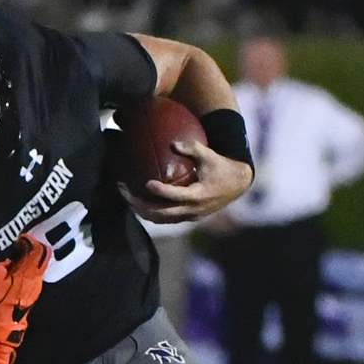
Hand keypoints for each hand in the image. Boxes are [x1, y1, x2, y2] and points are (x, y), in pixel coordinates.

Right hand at [0, 234, 49, 347]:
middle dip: (34, 247)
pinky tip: (19, 271)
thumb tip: (8, 260)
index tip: (21, 238)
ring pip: (40, 266)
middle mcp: (36, 279)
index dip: (28, 240)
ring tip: (20, 256)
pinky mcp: (34, 295)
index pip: (36, 248)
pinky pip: (36, 276)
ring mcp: (37, 288)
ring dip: (32, 259)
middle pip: (43, 256)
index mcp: (27, 271)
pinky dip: (30, 270)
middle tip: (23, 244)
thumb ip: (3, 263)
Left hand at [118, 139, 252, 223]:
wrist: (237, 185)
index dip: (161, 191)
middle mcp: (193, 210)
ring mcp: (189, 216)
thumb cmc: (222, 166)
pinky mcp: (188, 218)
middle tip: (125, 193)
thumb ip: (192, 148)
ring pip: (161, 219)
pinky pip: (166, 219)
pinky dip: (152, 213)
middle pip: (161, 213)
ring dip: (142, 211)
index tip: (146, 183)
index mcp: (198, 195)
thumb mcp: (209, 155)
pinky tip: (139, 203)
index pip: (176, 196)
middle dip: (140, 205)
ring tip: (128, 199)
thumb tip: (172, 143)